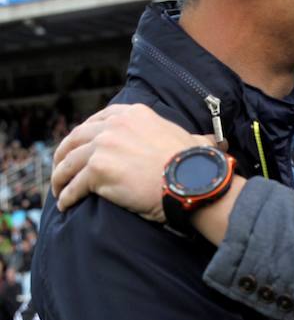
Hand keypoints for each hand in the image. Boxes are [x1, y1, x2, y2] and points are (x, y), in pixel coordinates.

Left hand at [52, 103, 212, 220]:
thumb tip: (209, 140)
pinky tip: (65, 204)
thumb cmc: (197, 165)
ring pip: (69, 162)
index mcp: (133, 115)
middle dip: (64, 154)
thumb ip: (190, 136)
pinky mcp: (98, 171)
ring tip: (59, 190)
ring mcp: (103, 147)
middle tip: (62, 168)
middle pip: (76, 138)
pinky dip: (67, 196)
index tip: (80, 146)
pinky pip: (74, 186)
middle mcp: (114, 126)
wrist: (193, 182)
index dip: (84, 134)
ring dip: (60, 177)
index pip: (98, 120)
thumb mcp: (192, 139)